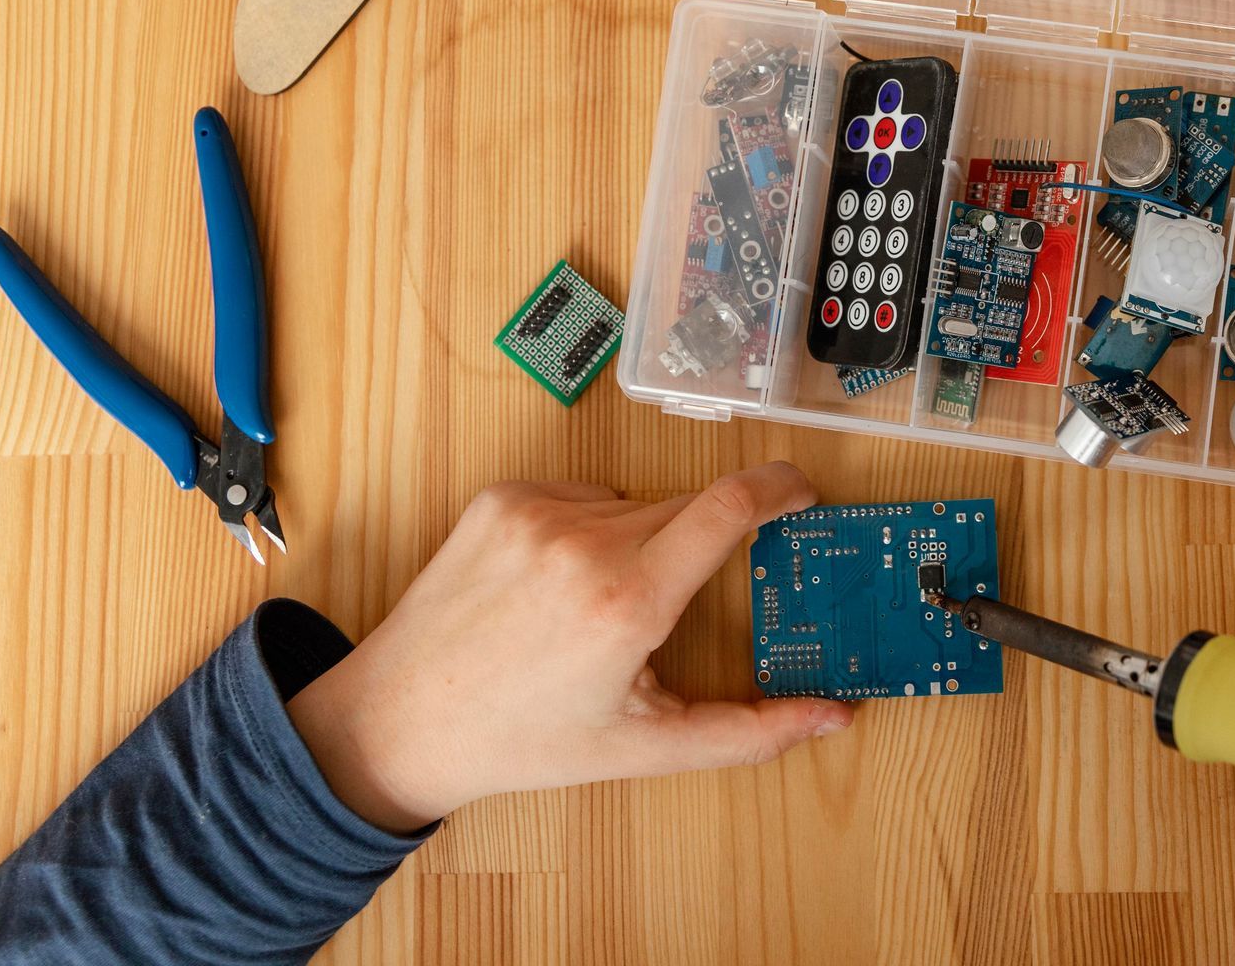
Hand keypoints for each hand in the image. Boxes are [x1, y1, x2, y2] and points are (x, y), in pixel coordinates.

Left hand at [286, 462, 853, 833]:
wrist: (400, 721)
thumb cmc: (524, 740)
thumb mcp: (645, 747)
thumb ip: (751, 732)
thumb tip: (834, 718)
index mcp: (630, 601)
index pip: (728, 508)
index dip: (779, 487)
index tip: (802, 491)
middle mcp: (585, 542)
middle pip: (687, 508)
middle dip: (698, 545)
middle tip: (667, 605)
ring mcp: (537, 512)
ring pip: (633, 503)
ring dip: (638, 542)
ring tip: (591, 609)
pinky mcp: (501, 498)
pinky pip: (582, 494)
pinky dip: (587, 527)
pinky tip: (554, 584)